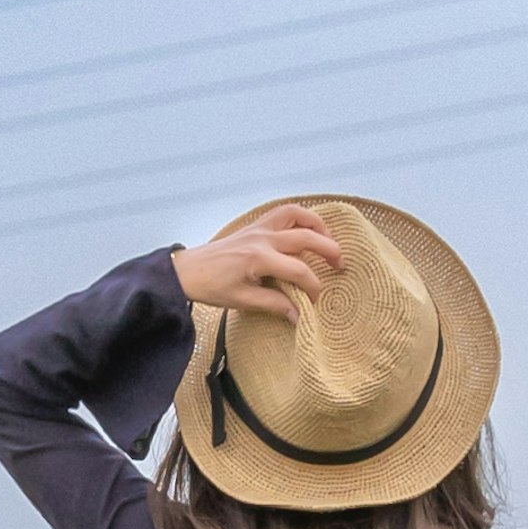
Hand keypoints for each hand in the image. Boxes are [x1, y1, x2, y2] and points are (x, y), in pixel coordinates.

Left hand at [173, 202, 343, 318]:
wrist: (187, 271)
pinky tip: (308, 229)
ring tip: (329, 240)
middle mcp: (262, 238)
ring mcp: (259, 228)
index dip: (312, 286)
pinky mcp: (255, 224)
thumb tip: (299, 316)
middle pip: (306, 238)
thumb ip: (273, 305)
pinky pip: (284, 212)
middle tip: (340, 265)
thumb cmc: (211, 287)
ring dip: (318, 225)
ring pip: (298, 215)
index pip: (298, 270)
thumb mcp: (242, 301)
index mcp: (258, 259)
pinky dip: (301, 216)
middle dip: (329, 250)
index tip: (315, 301)